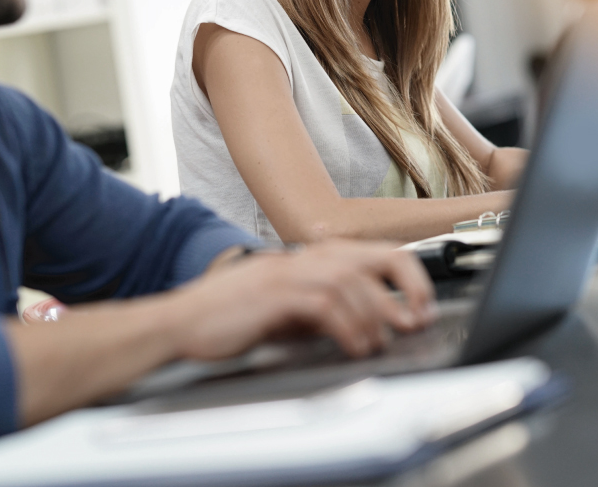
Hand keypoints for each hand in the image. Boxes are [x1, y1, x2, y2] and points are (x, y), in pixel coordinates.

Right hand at [164, 240, 436, 360]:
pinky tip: (354, 346)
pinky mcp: (272, 295)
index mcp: (305, 258)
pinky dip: (348, 326)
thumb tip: (365, 324)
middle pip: (372, 255)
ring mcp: (285, 273)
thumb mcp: (284, 311)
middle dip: (406, 285)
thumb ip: (321, 310)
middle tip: (418, 318)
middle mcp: (300, 258)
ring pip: (352, 281)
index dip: (405, 275)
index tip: (419, 306)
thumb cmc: (226, 319)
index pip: (370, 251)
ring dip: (376, 315)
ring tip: (380, 342)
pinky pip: (325, 304)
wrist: (177, 324)